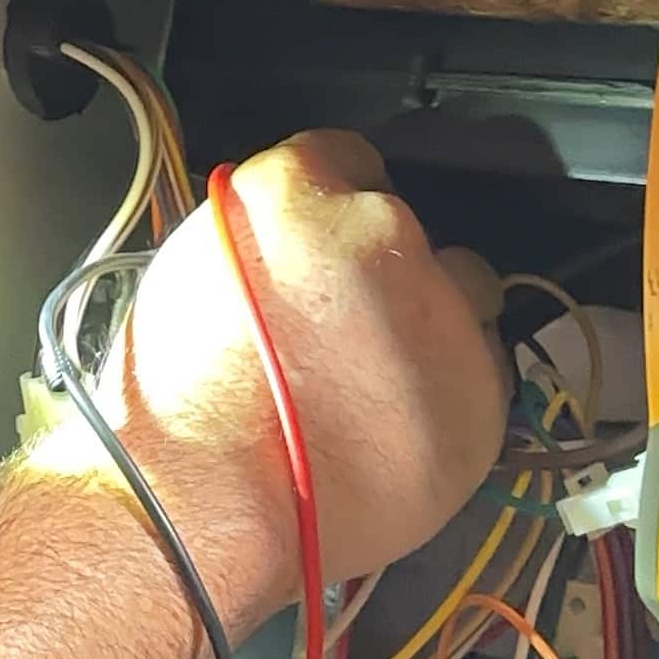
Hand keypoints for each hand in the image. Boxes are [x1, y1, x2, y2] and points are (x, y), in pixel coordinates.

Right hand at [100, 132, 509, 633]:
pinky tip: (388, 430)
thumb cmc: (175, 405)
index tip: (331, 247)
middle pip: (412, 231)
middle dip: (388, 276)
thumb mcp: (191, 274)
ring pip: (464, 300)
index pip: (347, 157)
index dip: (337, 209)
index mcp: (296, 190)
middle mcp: (380, 230)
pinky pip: (482, 378)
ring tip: (367, 393)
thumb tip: (287, 248)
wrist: (200, 501)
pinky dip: (450, 400)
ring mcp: (440, 310)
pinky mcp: (479, 390)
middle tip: (340, 336)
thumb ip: (258, 238)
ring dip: (430, 332)